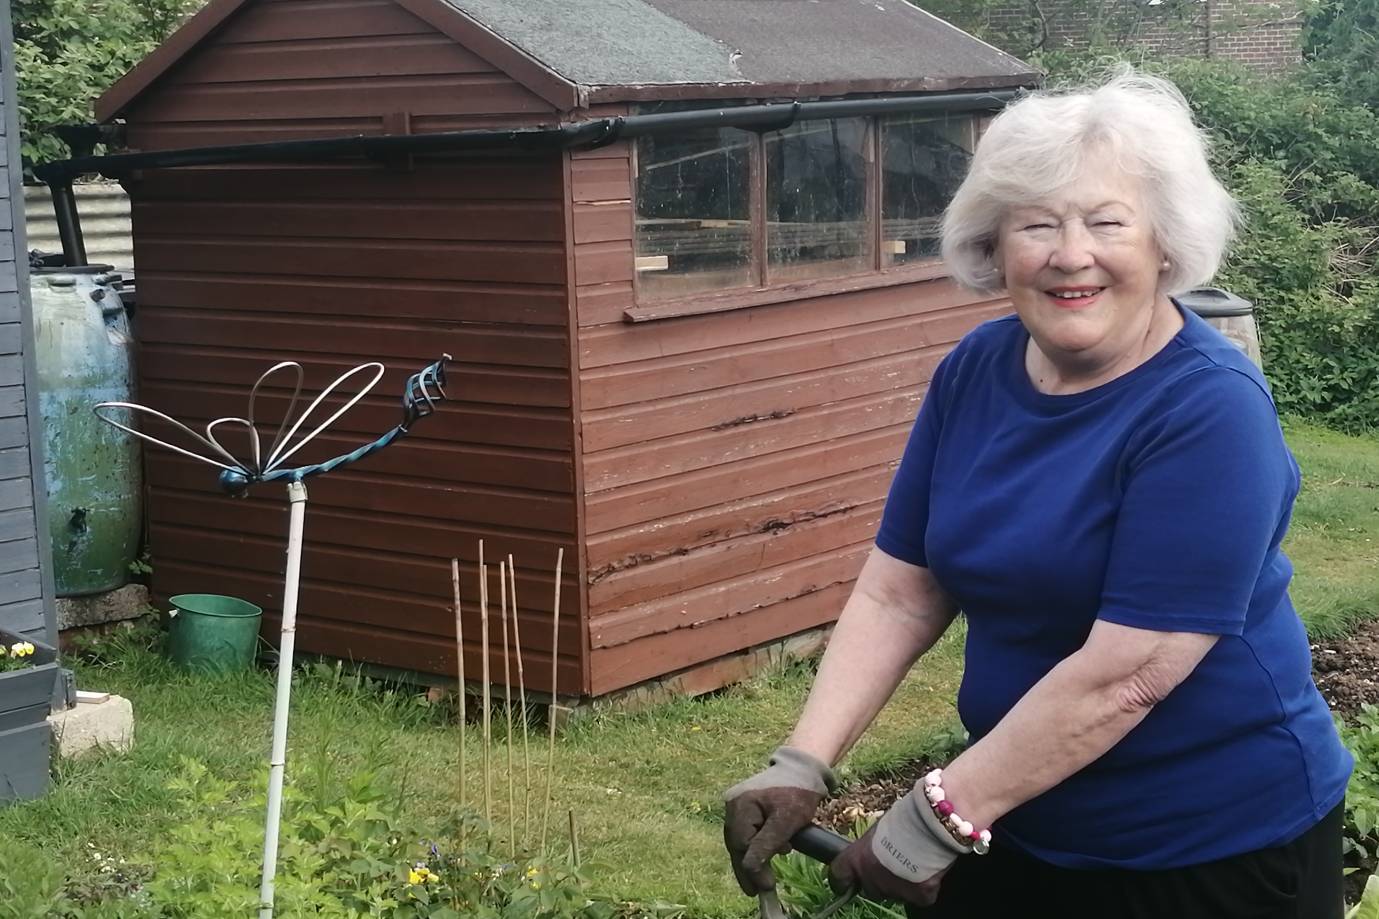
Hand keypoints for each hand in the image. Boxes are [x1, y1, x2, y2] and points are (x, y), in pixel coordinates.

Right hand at [722, 747, 836, 893]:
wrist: (802, 769)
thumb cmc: (798, 792)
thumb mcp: (787, 820)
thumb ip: (767, 843)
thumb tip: (751, 868)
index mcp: (740, 804)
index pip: (741, 843)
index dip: (751, 867)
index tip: (765, 886)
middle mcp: (732, 803)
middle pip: (736, 843)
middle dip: (747, 868)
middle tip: (757, 891)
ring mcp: (735, 804)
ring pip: (739, 840)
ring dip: (751, 859)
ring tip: (762, 879)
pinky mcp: (743, 807)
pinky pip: (744, 832)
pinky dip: (753, 846)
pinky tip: (764, 857)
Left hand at [828, 824, 948, 908]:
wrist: (931, 824)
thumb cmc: (903, 818)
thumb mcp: (877, 830)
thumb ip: (870, 848)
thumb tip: (873, 853)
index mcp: (856, 858)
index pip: (838, 876)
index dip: (842, 880)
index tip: (844, 882)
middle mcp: (871, 879)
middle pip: (871, 889)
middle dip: (879, 880)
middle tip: (893, 864)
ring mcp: (895, 890)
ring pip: (894, 894)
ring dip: (900, 884)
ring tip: (914, 861)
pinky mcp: (918, 897)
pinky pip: (918, 897)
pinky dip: (923, 888)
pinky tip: (928, 869)